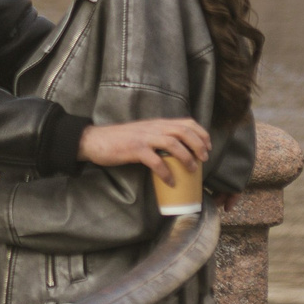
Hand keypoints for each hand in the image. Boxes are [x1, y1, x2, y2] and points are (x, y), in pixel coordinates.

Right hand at [77, 118, 209, 183]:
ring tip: (191, 170)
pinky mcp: (135, 149)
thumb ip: (157, 137)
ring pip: (173, 143)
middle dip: (198, 144)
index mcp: (157, 123)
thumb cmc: (119, 139)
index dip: (201, 133)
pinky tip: (170, 182)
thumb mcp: (142, 133)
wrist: (95, 140)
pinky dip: (166, 172)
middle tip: (204, 159)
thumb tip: (176, 151)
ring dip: (186, 157)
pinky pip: (155, 161)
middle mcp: (153, 127)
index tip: (207, 146)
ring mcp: (144, 138)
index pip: (185, 122)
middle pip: (183, 131)